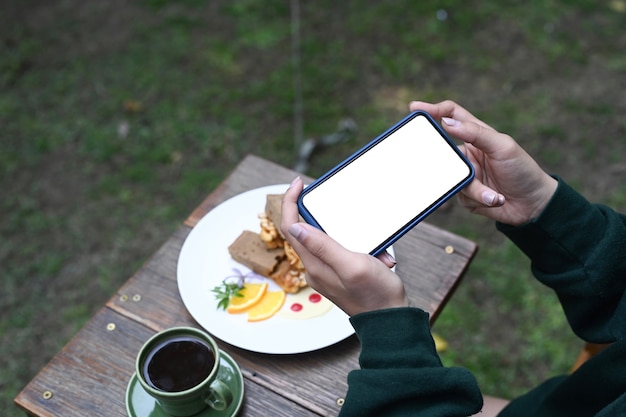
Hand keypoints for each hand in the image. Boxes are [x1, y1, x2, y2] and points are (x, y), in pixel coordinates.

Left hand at [281, 177, 410, 315]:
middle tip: (330, 197)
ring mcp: (328, 271)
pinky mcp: (342, 273)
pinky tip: (380, 255)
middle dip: (322, 214)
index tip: (299, 183)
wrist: (391, 321)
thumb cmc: (376, 294)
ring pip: (328, 239)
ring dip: (349, 233)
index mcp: (314, 264)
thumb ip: (323, 246)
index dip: (290, 202)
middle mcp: (317, 267)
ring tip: (374, 246)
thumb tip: (295, 228)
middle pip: (305, 230)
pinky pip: (345, 250)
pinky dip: (362, 246)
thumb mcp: (351, 265)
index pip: (290, 227)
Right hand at [409, 100, 557, 224]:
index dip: (433, 110)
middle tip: (459, 169)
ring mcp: (465, 174)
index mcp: (476, 135)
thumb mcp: (503, 147)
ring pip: (452, 178)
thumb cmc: (522, 170)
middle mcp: (467, 153)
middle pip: (443, 151)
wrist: (534, 206)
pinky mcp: (466, 195)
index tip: (414, 109)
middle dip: (446, 163)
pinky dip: (478, 199)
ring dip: (475, 189)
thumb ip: (476, 133)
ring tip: (495, 194)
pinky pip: (460, 197)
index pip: (451, 116)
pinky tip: (496, 200)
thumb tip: (446, 122)